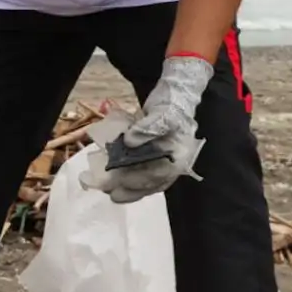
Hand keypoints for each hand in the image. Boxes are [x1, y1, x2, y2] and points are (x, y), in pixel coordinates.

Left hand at [82, 55, 211, 203]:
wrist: (176, 97)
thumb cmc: (171, 106)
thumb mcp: (162, 113)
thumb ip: (148, 127)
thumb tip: (130, 141)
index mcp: (180, 155)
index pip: (160, 173)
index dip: (140, 179)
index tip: (121, 181)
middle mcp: (175, 163)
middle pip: (153, 182)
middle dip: (132, 189)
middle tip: (111, 194)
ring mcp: (166, 163)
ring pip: (148, 182)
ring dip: (130, 189)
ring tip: (111, 193)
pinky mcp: (157, 160)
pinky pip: (145, 174)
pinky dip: (132, 181)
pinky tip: (119, 185)